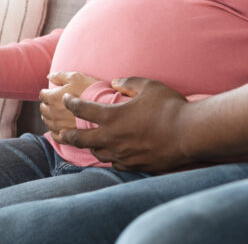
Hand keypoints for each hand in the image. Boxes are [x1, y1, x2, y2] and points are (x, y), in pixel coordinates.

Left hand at [39, 71, 99, 140]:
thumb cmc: (92, 90)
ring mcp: (60, 127)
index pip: (42, 95)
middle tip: (56, 102)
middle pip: (43, 109)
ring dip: (50, 117)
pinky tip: (61, 128)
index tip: (54, 92)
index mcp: (54, 98)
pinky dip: (55, 131)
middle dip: (47, 104)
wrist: (107, 109)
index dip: (47, 92)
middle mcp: (54, 114)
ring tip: (59, 113)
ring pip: (48, 122)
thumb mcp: (76, 77)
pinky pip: (56, 137)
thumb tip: (49, 77)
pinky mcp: (68, 138)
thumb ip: (60, 76)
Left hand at [59, 77, 190, 172]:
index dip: (71, 103)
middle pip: (80, 139)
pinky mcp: (134, 165)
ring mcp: (122, 154)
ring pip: (96, 153)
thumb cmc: (169, 106)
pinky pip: (114, 163)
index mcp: (112, 116)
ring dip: (89, 147)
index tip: (66, 99)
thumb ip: (128, 83)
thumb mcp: (148, 86)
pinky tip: (111, 154)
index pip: (82, 110)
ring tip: (85, 143)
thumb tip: (115, 82)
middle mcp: (112, 138)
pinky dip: (109, 157)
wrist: (188, 133)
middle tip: (59, 132)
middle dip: (66, 135)